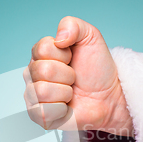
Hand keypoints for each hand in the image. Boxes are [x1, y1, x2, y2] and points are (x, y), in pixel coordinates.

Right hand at [23, 16, 132, 135]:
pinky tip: (66, 107)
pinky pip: (41, 112)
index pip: (42, 48)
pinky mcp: (39, 116)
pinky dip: (60, 110)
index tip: (73, 59)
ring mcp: (34, 96)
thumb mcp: (91, 37)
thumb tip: (58, 38)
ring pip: (41, 91)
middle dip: (67, 74)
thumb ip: (73, 25)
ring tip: (71, 93)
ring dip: (64, 92)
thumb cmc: (98, 69)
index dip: (63, 54)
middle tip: (74, 78)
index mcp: (41, 54)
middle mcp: (33, 74)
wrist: (109, 96)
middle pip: (42, 70)